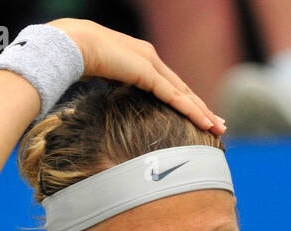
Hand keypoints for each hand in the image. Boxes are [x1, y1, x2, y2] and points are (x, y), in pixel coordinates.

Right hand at [48, 18, 225, 134]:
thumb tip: (106, 96)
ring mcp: (151, 64)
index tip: (197, 114)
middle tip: (218, 124)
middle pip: (182, 89)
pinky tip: (205, 122)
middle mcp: (150, 58)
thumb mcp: (100, 73)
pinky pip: (175, 97)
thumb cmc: (77, 58)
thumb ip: (110, 82)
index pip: (168, 84)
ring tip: (218, 128)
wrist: (72, 44)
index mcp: (139, 58)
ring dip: (203, 112)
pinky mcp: (148, 73)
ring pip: (183, 94)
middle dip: (201, 108)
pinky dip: (191, 111)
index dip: (184, 100)